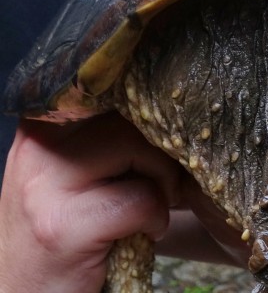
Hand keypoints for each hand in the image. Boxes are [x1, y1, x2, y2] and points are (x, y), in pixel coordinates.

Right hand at [0, 113, 182, 291]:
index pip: (111, 91)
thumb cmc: (67, 230)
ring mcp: (44, 185)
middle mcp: (36, 147)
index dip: (148, 114)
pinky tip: (145, 234)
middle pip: (129, 117)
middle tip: (165, 186)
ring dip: (162, 184)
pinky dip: (156, 218)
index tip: (164, 141)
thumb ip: (107, 138)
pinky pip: (141, 199)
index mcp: (42, 125)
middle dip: (162, 152)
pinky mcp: (63, 226)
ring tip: (150, 209)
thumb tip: (174, 110)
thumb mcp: (75, 172)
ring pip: (136, 147)